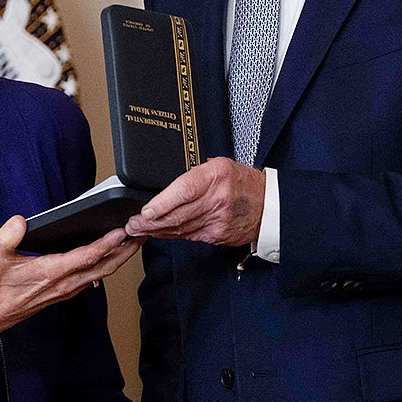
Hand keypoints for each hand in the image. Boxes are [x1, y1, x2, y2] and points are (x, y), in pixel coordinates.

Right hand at [0, 216, 141, 354]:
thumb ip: (8, 236)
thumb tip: (20, 221)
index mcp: (53, 272)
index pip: (88, 257)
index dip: (107, 244)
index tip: (122, 231)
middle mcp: (66, 283)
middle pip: (105, 267)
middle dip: (126, 252)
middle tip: (141, 235)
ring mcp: (69, 289)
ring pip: (102, 274)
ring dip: (120, 259)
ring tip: (133, 243)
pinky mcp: (67, 292)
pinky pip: (94, 278)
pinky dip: (107, 265)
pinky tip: (110, 256)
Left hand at [124, 157, 265, 246]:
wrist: (269, 206)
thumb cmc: (243, 182)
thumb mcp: (219, 166)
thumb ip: (194, 174)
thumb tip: (167, 187)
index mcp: (216, 176)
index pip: (185, 190)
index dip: (163, 203)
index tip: (146, 210)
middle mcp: (217, 200)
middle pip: (178, 214)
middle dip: (151, 221)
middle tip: (132, 223)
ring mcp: (218, 221)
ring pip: (180, 228)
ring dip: (157, 230)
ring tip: (138, 229)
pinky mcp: (217, 236)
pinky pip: (189, 236)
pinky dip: (171, 235)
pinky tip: (159, 233)